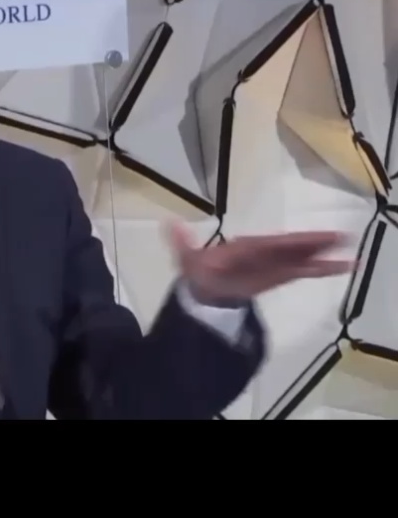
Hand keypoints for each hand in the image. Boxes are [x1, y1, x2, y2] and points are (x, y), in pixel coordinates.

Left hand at [167, 223, 356, 306]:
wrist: (202, 294)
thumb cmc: (198, 274)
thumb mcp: (188, 260)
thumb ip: (182, 245)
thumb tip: (168, 223)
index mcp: (245, 247)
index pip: (274, 243)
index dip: (295, 241)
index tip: (315, 237)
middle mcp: (262, 252)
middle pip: (292, 248)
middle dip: (315, 243)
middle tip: (343, 237)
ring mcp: (271, 265)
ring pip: (300, 259)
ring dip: (323, 258)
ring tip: (350, 259)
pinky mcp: (277, 277)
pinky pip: (300, 272)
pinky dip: (318, 270)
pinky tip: (337, 269)